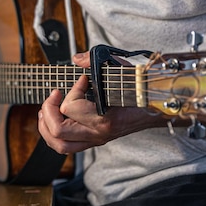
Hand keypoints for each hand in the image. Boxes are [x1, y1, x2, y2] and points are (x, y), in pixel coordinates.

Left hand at [38, 52, 158, 153]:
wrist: (160, 106)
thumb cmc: (142, 88)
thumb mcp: (121, 68)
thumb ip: (95, 62)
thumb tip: (77, 59)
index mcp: (105, 118)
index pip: (70, 107)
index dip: (71, 90)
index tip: (82, 80)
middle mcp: (98, 133)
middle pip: (58, 131)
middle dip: (48, 110)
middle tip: (54, 95)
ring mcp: (96, 139)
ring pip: (59, 144)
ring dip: (46, 127)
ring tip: (46, 110)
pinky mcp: (94, 140)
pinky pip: (66, 146)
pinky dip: (53, 134)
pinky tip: (52, 119)